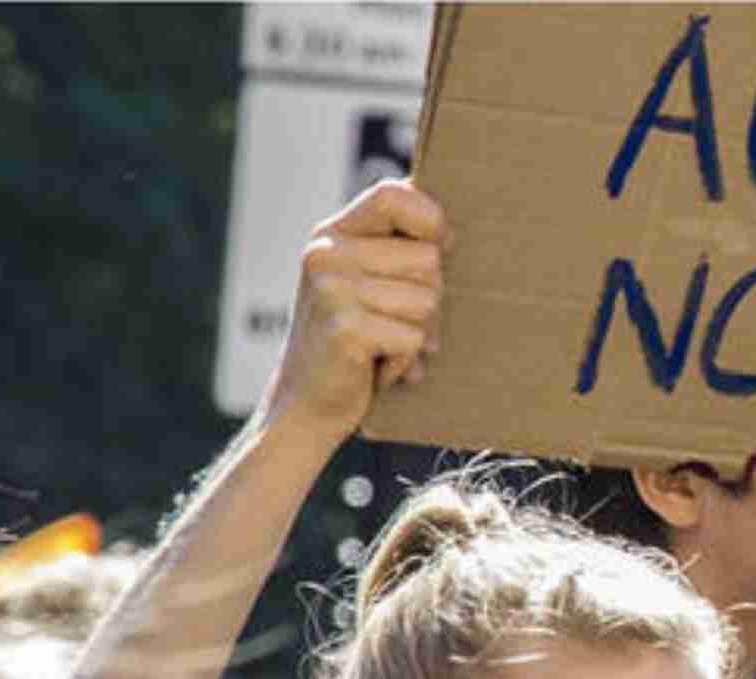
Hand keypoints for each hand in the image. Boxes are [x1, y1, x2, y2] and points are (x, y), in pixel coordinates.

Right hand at [259, 179, 449, 440]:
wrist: (304, 406)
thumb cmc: (351, 344)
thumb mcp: (363, 284)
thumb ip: (394, 250)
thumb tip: (450, 230)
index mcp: (332, 235)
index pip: (394, 195)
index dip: (432, 219)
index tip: (444, 247)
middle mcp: (326, 254)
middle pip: (429, 258)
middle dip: (430, 300)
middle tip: (398, 326)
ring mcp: (331, 290)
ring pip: (428, 300)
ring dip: (419, 335)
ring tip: (385, 347)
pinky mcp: (345, 329)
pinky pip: (415, 337)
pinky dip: (407, 361)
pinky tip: (376, 368)